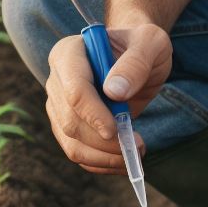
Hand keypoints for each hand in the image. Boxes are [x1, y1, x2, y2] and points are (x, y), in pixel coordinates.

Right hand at [44, 22, 171, 174]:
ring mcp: (60, 105)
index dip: (92, 113)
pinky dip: (101, 162)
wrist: (138, 57)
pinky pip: (77, 152)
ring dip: (104, 156)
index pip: (73, 89)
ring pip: (71, 142)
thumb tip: (114, 92)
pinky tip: (123, 160)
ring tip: (135, 153)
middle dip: (103, 140)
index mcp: (69, 53)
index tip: (115, 129)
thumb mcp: (150, 43)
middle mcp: (57, 80)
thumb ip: (135, 62)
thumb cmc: (142, 45)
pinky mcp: (69, 125)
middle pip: (70, 120)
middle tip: (136, 145)